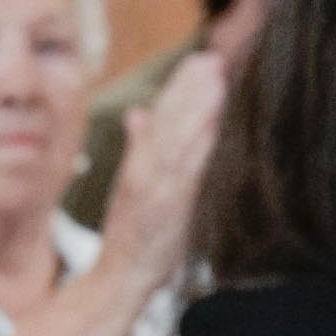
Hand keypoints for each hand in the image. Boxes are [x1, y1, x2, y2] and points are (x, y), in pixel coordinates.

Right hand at [94, 48, 223, 299]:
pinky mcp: (172, 207)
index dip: (180, 88)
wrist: (120, 277)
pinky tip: (213, 124)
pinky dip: (199, 145)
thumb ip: (138, 148)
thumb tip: (139, 113)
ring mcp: (159, 189)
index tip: (199, 61)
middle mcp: (147, 173)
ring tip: (215, 77)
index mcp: (139, 166)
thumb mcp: (130, 187)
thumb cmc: (131, 236)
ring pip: (179, 139)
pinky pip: (187, 170)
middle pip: (171, 122)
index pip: (161, 119)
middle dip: (191, 89)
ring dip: (197, 107)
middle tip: (212, 58)